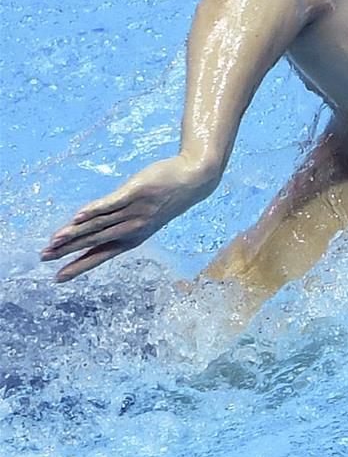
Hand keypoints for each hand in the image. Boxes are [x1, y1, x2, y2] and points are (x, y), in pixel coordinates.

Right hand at [41, 155, 218, 281]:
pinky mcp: (136, 192)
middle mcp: (133, 227)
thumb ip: (119, 223)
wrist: (193, 179)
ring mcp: (135, 210)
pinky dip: (93, 211)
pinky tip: (76, 217)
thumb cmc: (166, 197)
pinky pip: (111, 204)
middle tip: (45, 257)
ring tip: (53, 241)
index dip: (80, 265)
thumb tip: (93, 227)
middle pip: (95, 240)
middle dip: (68, 251)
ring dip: (74, 234)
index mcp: (134, 237)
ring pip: (99, 225)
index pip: (101, 254)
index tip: (58, 277)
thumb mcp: (144, 215)